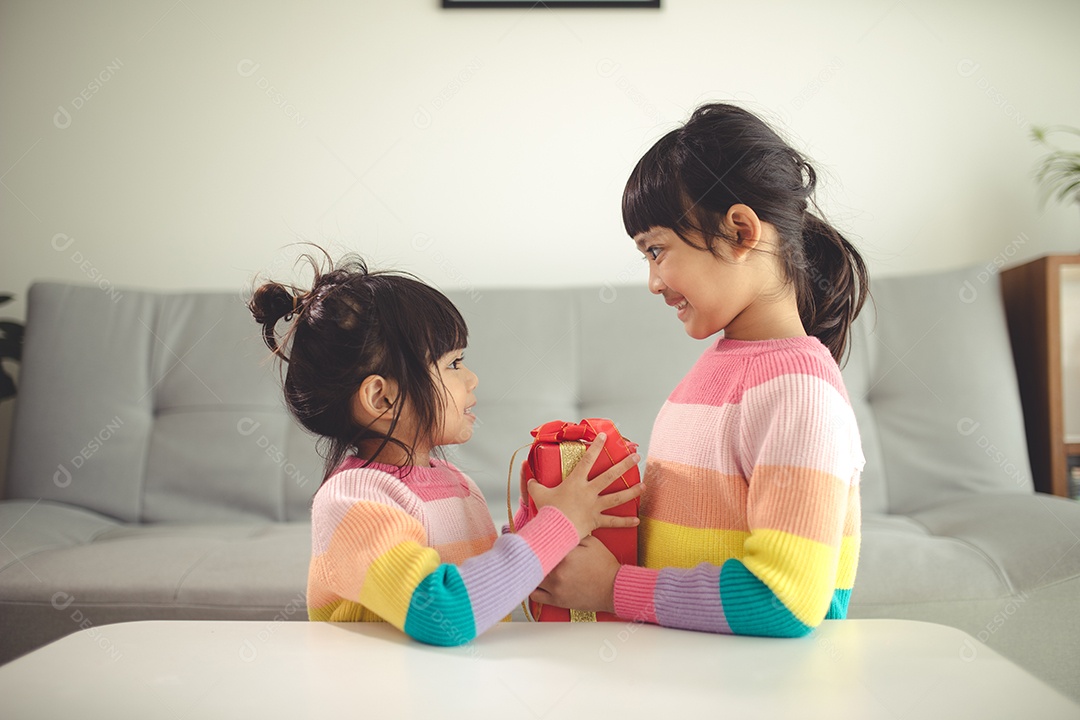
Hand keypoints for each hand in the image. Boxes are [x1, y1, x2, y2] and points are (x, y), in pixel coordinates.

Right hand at [527, 432, 643, 539]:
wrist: (553, 531)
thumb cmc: (546, 511)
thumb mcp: (538, 494)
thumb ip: (534, 484)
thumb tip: (529, 478)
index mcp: (575, 482)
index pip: (588, 460)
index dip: (596, 446)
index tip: (604, 436)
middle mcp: (588, 492)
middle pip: (610, 476)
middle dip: (624, 465)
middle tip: (636, 456)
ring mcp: (594, 506)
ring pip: (617, 497)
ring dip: (632, 491)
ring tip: (644, 485)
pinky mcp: (596, 521)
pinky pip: (613, 522)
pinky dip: (625, 522)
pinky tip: (637, 520)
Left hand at [531, 536, 618, 613]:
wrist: (614, 588)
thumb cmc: (605, 566)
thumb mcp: (592, 542)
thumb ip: (572, 535)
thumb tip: (558, 531)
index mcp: (565, 556)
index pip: (541, 545)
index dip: (536, 540)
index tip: (533, 538)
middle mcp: (557, 572)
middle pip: (533, 561)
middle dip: (532, 555)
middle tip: (530, 550)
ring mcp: (555, 588)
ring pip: (532, 578)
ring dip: (532, 571)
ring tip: (534, 565)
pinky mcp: (556, 601)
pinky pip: (535, 595)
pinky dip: (533, 587)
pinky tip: (535, 581)